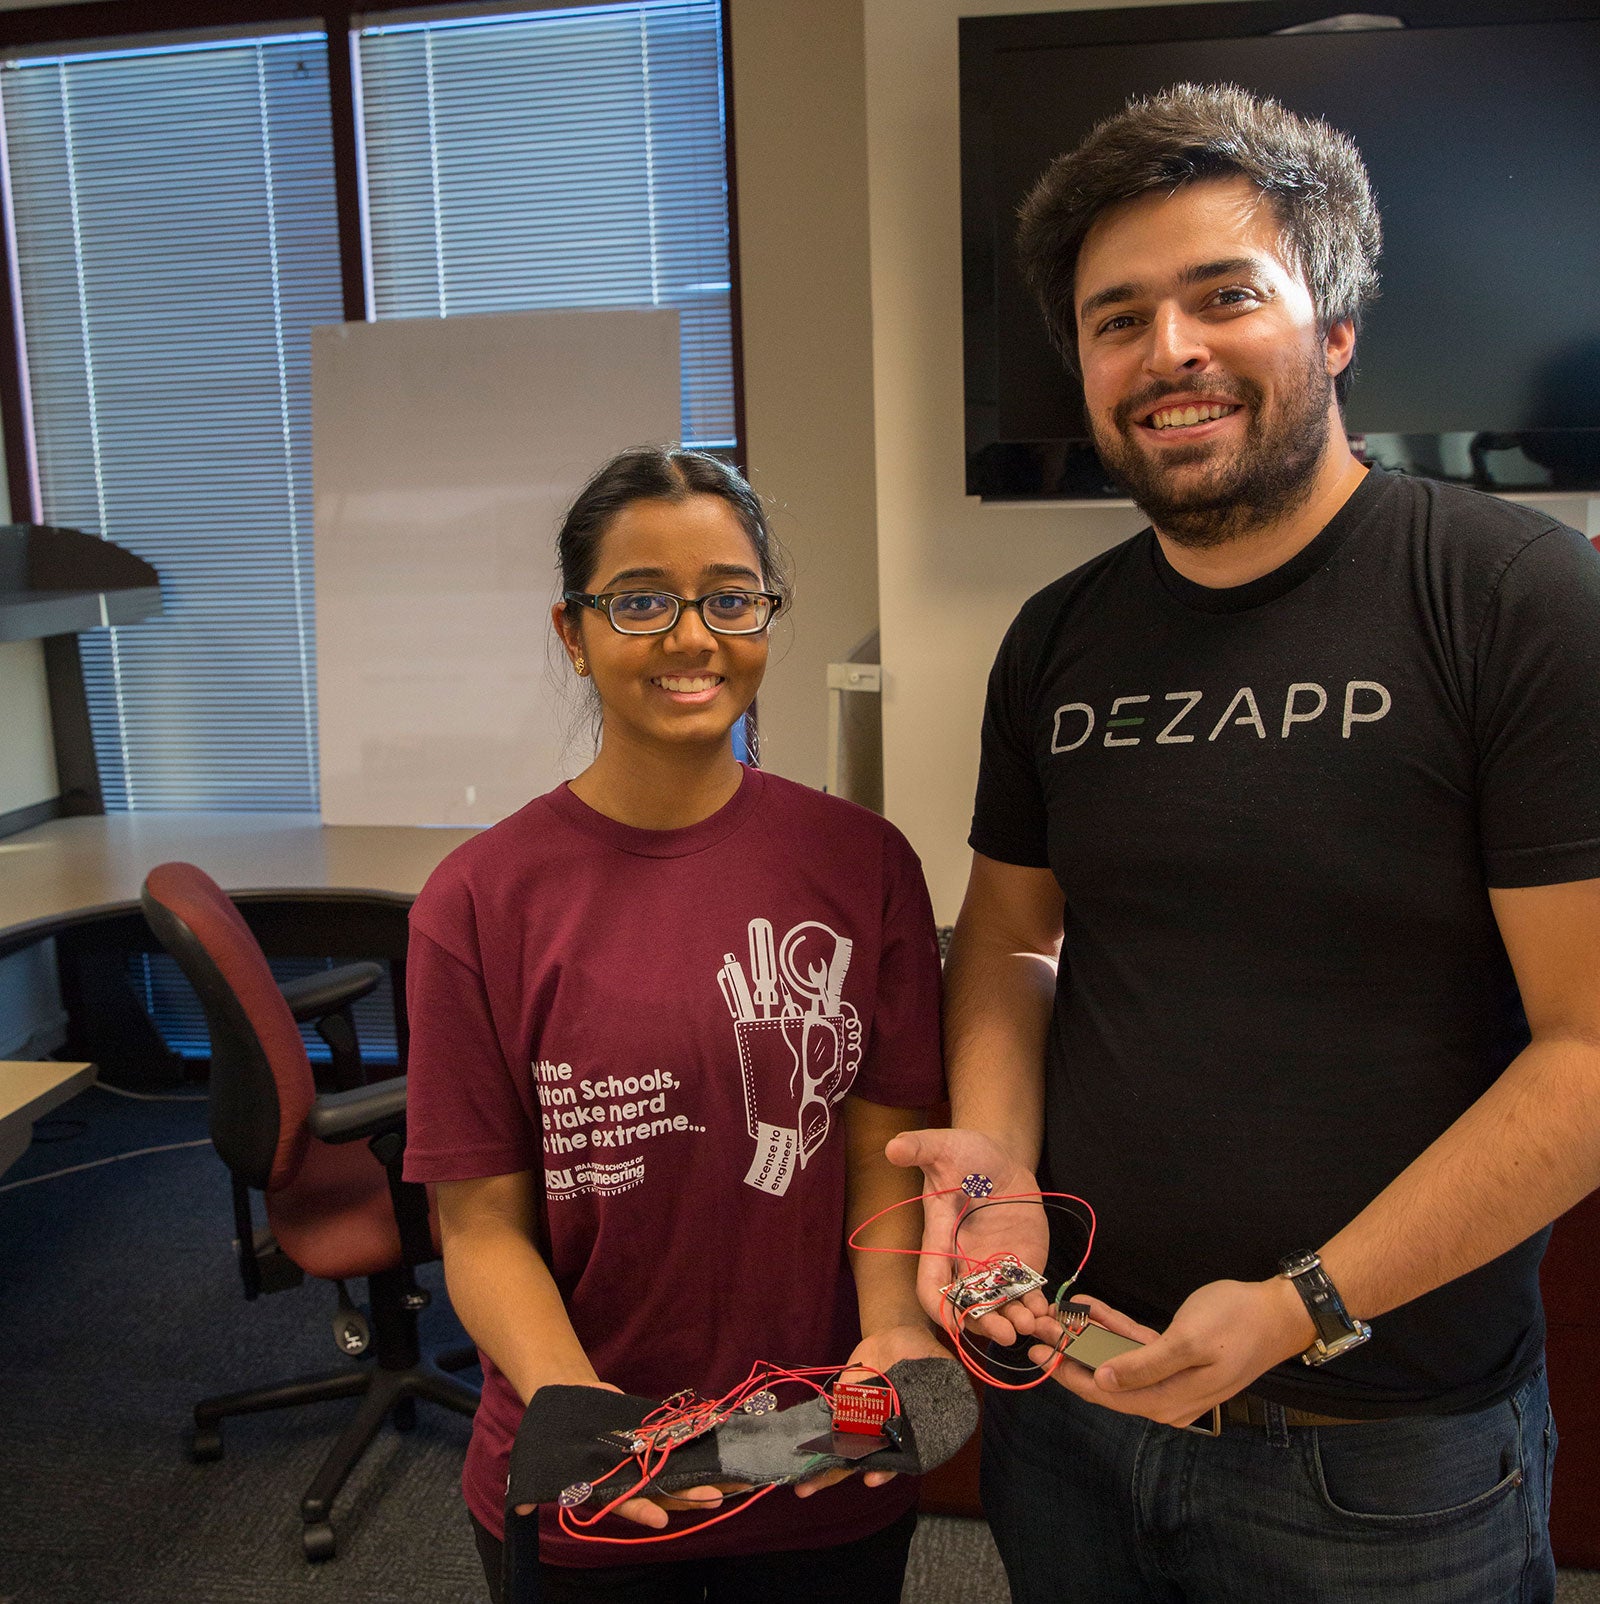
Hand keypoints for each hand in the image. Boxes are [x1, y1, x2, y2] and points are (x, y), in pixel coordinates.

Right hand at [513, 1380, 749, 1527]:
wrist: (566, 1396)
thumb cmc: (550, 1432)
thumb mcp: (537, 1459)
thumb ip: (536, 1483)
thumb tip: (521, 1505)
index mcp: (604, 1485)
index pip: (624, 1503)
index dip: (642, 1511)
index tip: (660, 1519)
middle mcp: (629, 1476)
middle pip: (662, 1492)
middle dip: (688, 1497)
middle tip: (715, 1499)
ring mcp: (645, 1456)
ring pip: (678, 1473)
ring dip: (705, 1477)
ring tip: (734, 1483)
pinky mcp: (654, 1435)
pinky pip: (680, 1444)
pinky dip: (701, 1446)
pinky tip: (725, 1446)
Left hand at [794, 1322, 958, 1498]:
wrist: (895, 1337)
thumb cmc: (921, 1355)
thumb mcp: (935, 1363)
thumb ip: (935, 1379)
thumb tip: (934, 1391)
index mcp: (909, 1432)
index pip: (898, 1459)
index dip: (885, 1469)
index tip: (872, 1477)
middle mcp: (883, 1435)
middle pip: (862, 1463)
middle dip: (838, 1475)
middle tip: (814, 1488)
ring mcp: (861, 1424)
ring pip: (841, 1453)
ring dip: (820, 1469)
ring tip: (801, 1487)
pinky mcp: (843, 1408)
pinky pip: (829, 1427)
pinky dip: (815, 1439)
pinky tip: (798, 1452)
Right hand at [884, 1127, 1050, 1344]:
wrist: (998, 1160)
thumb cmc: (963, 1154)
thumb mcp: (942, 1146)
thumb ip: (919, 1147)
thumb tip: (893, 1146)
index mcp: (939, 1242)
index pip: (931, 1284)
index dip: (939, 1307)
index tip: (954, 1323)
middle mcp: (964, 1263)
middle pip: (968, 1307)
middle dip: (986, 1324)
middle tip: (1007, 1333)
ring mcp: (993, 1268)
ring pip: (1000, 1307)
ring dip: (1016, 1321)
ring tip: (1034, 1324)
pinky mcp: (1021, 1266)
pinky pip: (1027, 1296)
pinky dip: (1038, 1309)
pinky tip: (1049, 1314)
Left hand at [1027, 1278, 1316, 1427]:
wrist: (1278, 1313)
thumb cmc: (1237, 1325)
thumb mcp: (1188, 1343)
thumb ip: (1143, 1365)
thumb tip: (1102, 1382)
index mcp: (1168, 1400)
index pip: (1105, 1395)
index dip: (1068, 1376)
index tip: (1037, 1356)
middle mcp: (1166, 1396)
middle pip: (1106, 1378)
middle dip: (1071, 1353)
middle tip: (1038, 1330)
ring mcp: (1170, 1376)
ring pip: (1116, 1359)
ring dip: (1087, 1336)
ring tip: (1055, 1315)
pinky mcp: (1175, 1355)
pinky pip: (1134, 1344)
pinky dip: (1112, 1326)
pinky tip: (1088, 1307)